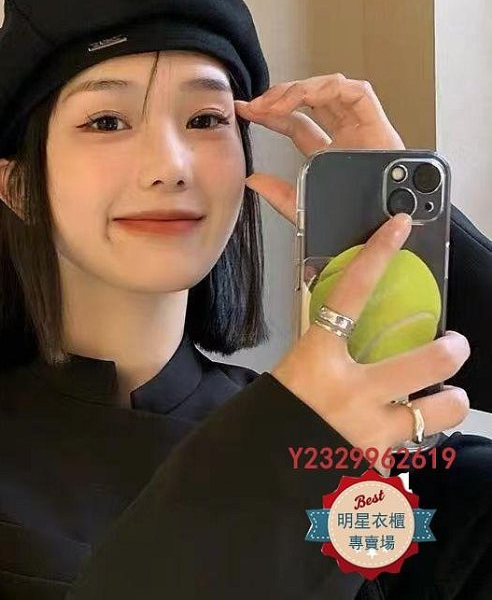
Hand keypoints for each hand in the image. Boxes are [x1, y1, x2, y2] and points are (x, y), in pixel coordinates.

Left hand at [235, 74, 404, 225]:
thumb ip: (279, 194)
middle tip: (257, 106)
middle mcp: (347, 136)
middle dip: (282, 97)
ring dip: (300, 90)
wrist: (380, 235)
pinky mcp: (380, 127)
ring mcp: (364, 130)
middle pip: (312, 102)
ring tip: (275, 105)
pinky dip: (330, 89)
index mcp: (329, 153)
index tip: (247, 110)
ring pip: (332, 90)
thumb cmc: (352, 227)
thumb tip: (252, 180)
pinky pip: (358, 93)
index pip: (296, 124)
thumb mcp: (303, 208)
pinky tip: (305, 99)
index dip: (271, 114)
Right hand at [270, 212, 469, 475]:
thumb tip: (340, 337)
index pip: (350, 294)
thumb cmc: (267, 419)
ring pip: (439, 413)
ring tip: (445, 401)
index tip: (398, 226)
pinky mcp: (379, 466)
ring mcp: (369, 433)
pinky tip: (392, 445)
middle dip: (450, 351)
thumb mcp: (288, 375)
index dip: (376, 254)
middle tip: (453, 346)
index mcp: (317, 361)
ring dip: (448, 405)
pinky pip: (409, 453)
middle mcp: (351, 393)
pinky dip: (406, 446)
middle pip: (426, 362)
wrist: (255, 480)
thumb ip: (320, 355)